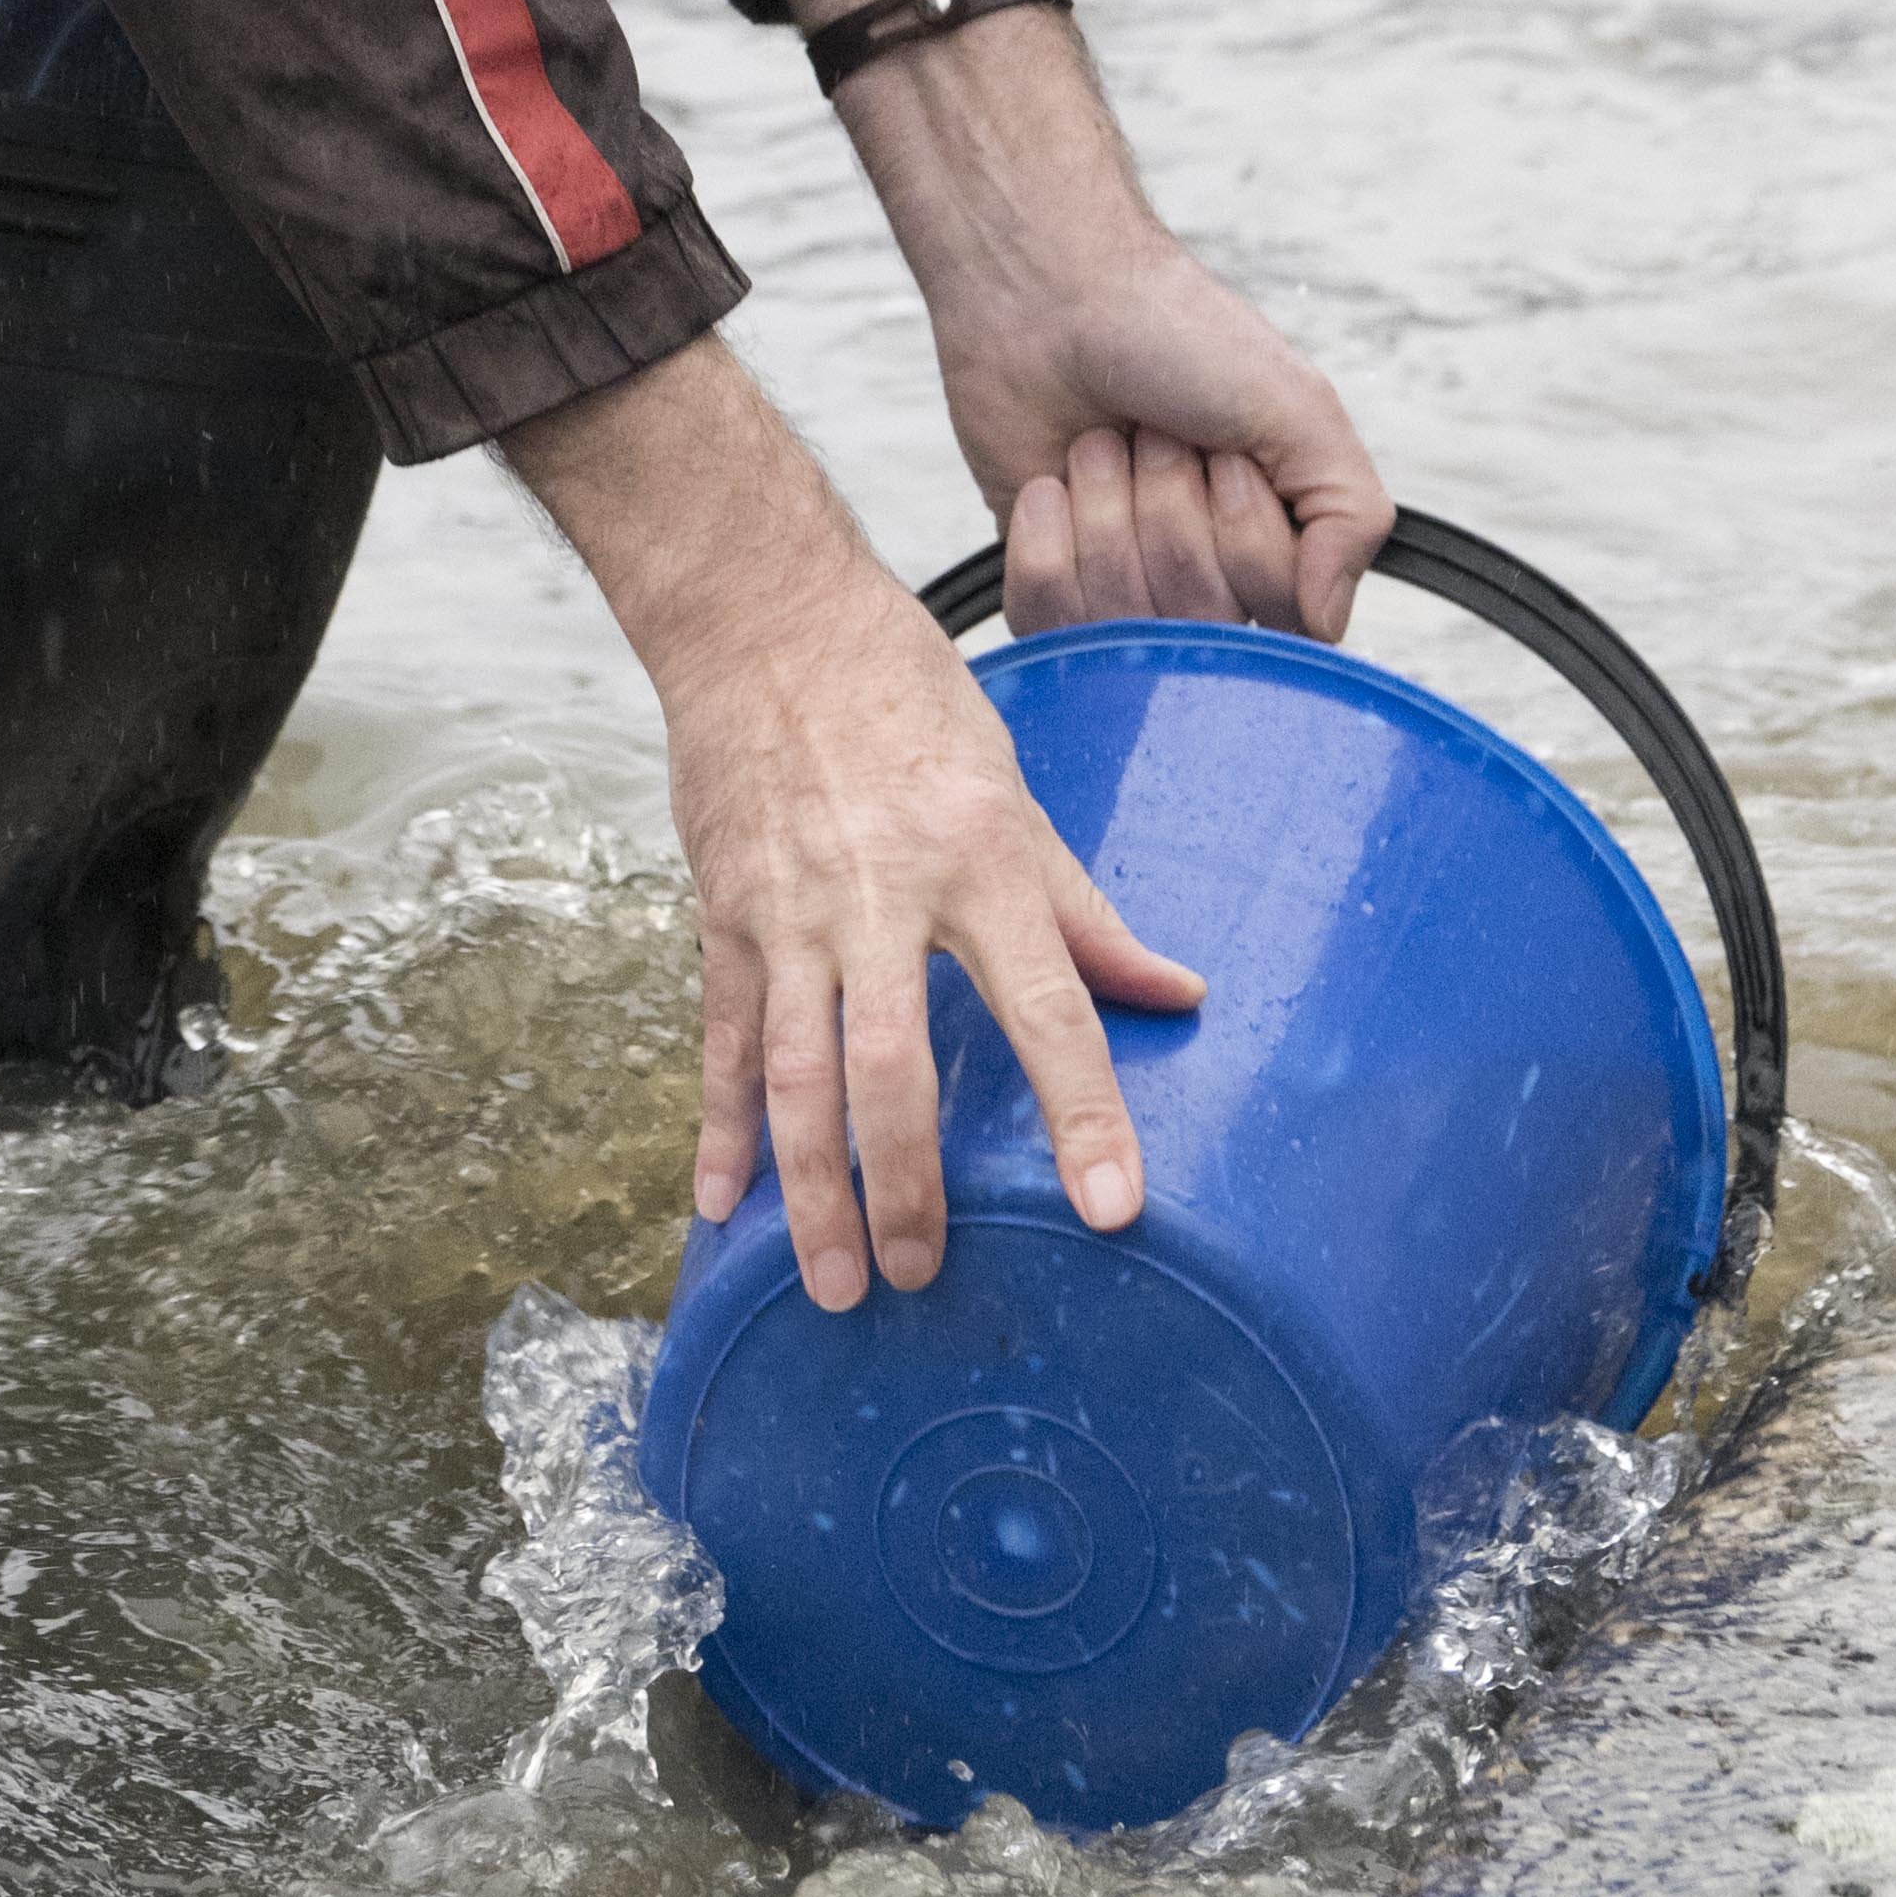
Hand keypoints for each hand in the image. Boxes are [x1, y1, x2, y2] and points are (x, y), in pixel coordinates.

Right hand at [508, 336, 1199, 1305]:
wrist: (764, 613)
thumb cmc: (904, 694)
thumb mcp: (1014, 787)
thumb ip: (1086, 909)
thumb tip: (1178, 994)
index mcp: (980, 861)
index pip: (1047, 1009)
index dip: (1082, 1114)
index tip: (1113, 1209)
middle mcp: (884, 893)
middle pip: (893, 1067)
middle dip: (905, 1185)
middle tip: (921, 1278)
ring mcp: (791, 909)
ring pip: (795, 1073)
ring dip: (811, 1188)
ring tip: (835, 1283)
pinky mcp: (725, 912)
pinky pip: (722, 1040)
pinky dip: (717, 1128)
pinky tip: (718, 1207)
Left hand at [778, 0, 1388, 641]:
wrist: (1039, 274)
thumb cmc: (1175, 324)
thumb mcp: (1293, 405)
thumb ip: (1353, 512)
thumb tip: (1328, 624)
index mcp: (1276, 548)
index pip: (1280, 622)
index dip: (1245, 536)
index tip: (1220, 454)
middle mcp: (1198, 574)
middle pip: (1193, 619)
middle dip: (1166, 507)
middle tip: (1152, 432)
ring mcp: (1113, 578)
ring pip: (1119, 619)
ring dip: (1107, 511)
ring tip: (1102, 437)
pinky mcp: (1033, 571)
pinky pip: (1050, 620)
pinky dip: (1046, 534)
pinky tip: (1049, 470)